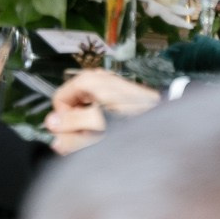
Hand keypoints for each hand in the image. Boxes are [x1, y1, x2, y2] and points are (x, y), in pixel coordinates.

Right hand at [45, 69, 160, 154]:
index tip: (74, 133)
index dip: (63, 120)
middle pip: (71, 108)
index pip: (58, 101)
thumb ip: (72, 125)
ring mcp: (107, 93)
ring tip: (104, 137)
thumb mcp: (99, 122)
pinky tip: (113, 135)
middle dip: (77, 126)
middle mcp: (96, 83)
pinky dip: (101, 128)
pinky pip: (99, 118)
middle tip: (91, 138)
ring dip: (89, 130)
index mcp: (88, 81)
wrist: (168, 121)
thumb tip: (51, 126)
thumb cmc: (138, 116)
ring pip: (85, 116)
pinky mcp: (117, 104)